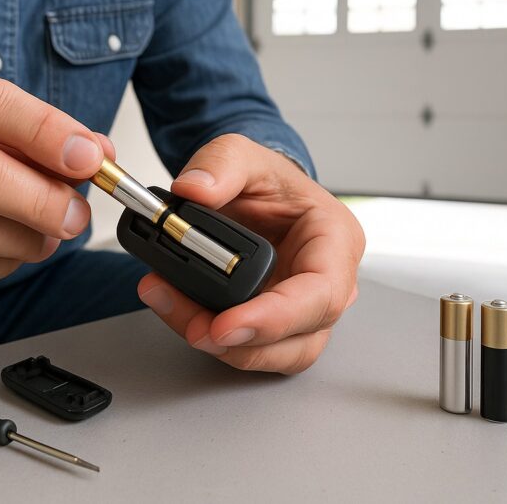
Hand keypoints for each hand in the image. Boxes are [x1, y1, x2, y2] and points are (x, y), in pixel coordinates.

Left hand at [137, 134, 363, 373]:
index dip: (275, 318)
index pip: (320, 294)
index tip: (227, 324)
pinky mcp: (272, 326)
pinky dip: (207, 335)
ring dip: (219, 345)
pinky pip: (246, 347)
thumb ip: (220, 164)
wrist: (257, 194)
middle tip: (192, 327)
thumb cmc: (269, 182)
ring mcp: (302, 311)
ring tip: (171, 306)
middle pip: (298, 337)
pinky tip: (175, 308)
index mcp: (335, 239)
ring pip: (272, 353)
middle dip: (240, 342)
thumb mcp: (243, 154)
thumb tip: (194, 189)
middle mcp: (328, 283)